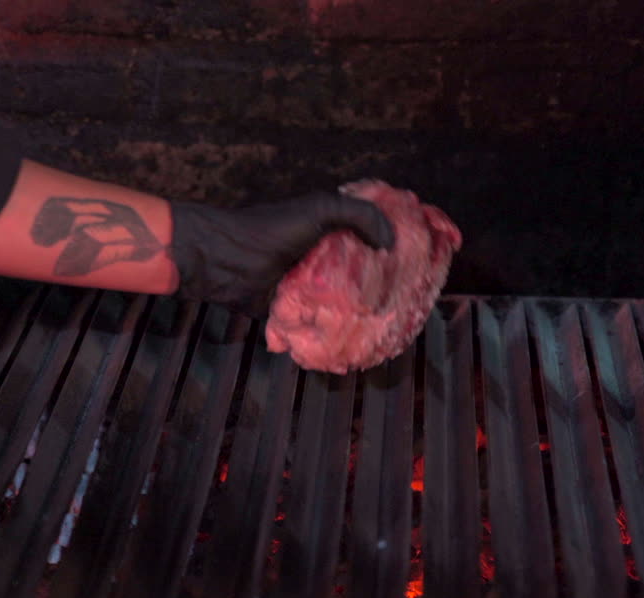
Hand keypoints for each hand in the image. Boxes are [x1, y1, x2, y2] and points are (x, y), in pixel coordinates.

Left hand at [169, 192, 394, 317]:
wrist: (226, 261)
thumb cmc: (271, 230)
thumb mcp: (320, 209)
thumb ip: (361, 215)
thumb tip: (390, 244)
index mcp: (330, 233)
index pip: (370, 241)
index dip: (392, 252)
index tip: (416, 265)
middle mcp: (322, 261)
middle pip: (361, 277)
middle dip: (383, 290)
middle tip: (407, 303)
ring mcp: (308, 289)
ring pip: (344, 305)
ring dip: (362, 316)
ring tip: (388, 327)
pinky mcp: (294, 313)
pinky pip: (320, 326)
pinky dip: (335, 335)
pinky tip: (357, 342)